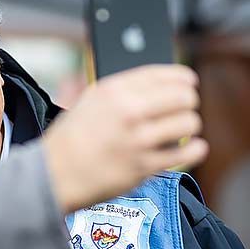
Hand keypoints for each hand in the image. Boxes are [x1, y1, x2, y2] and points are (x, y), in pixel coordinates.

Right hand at [42, 64, 208, 212]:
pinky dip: (196, 150)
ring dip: (189, 126)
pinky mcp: (143, 166)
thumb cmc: (71, 139)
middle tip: (183, 110)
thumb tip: (157, 82)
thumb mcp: (89, 101)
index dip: (183, 78)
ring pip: (189, 123)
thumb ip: (121, 89)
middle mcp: (128, 111)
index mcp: (114, 90)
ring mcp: (137, 139)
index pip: (164, 74)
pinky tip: (194, 148)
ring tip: (180, 132)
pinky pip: (186, 153)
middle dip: (187, 102)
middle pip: (183, 96)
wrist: (53, 174)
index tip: (189, 83)